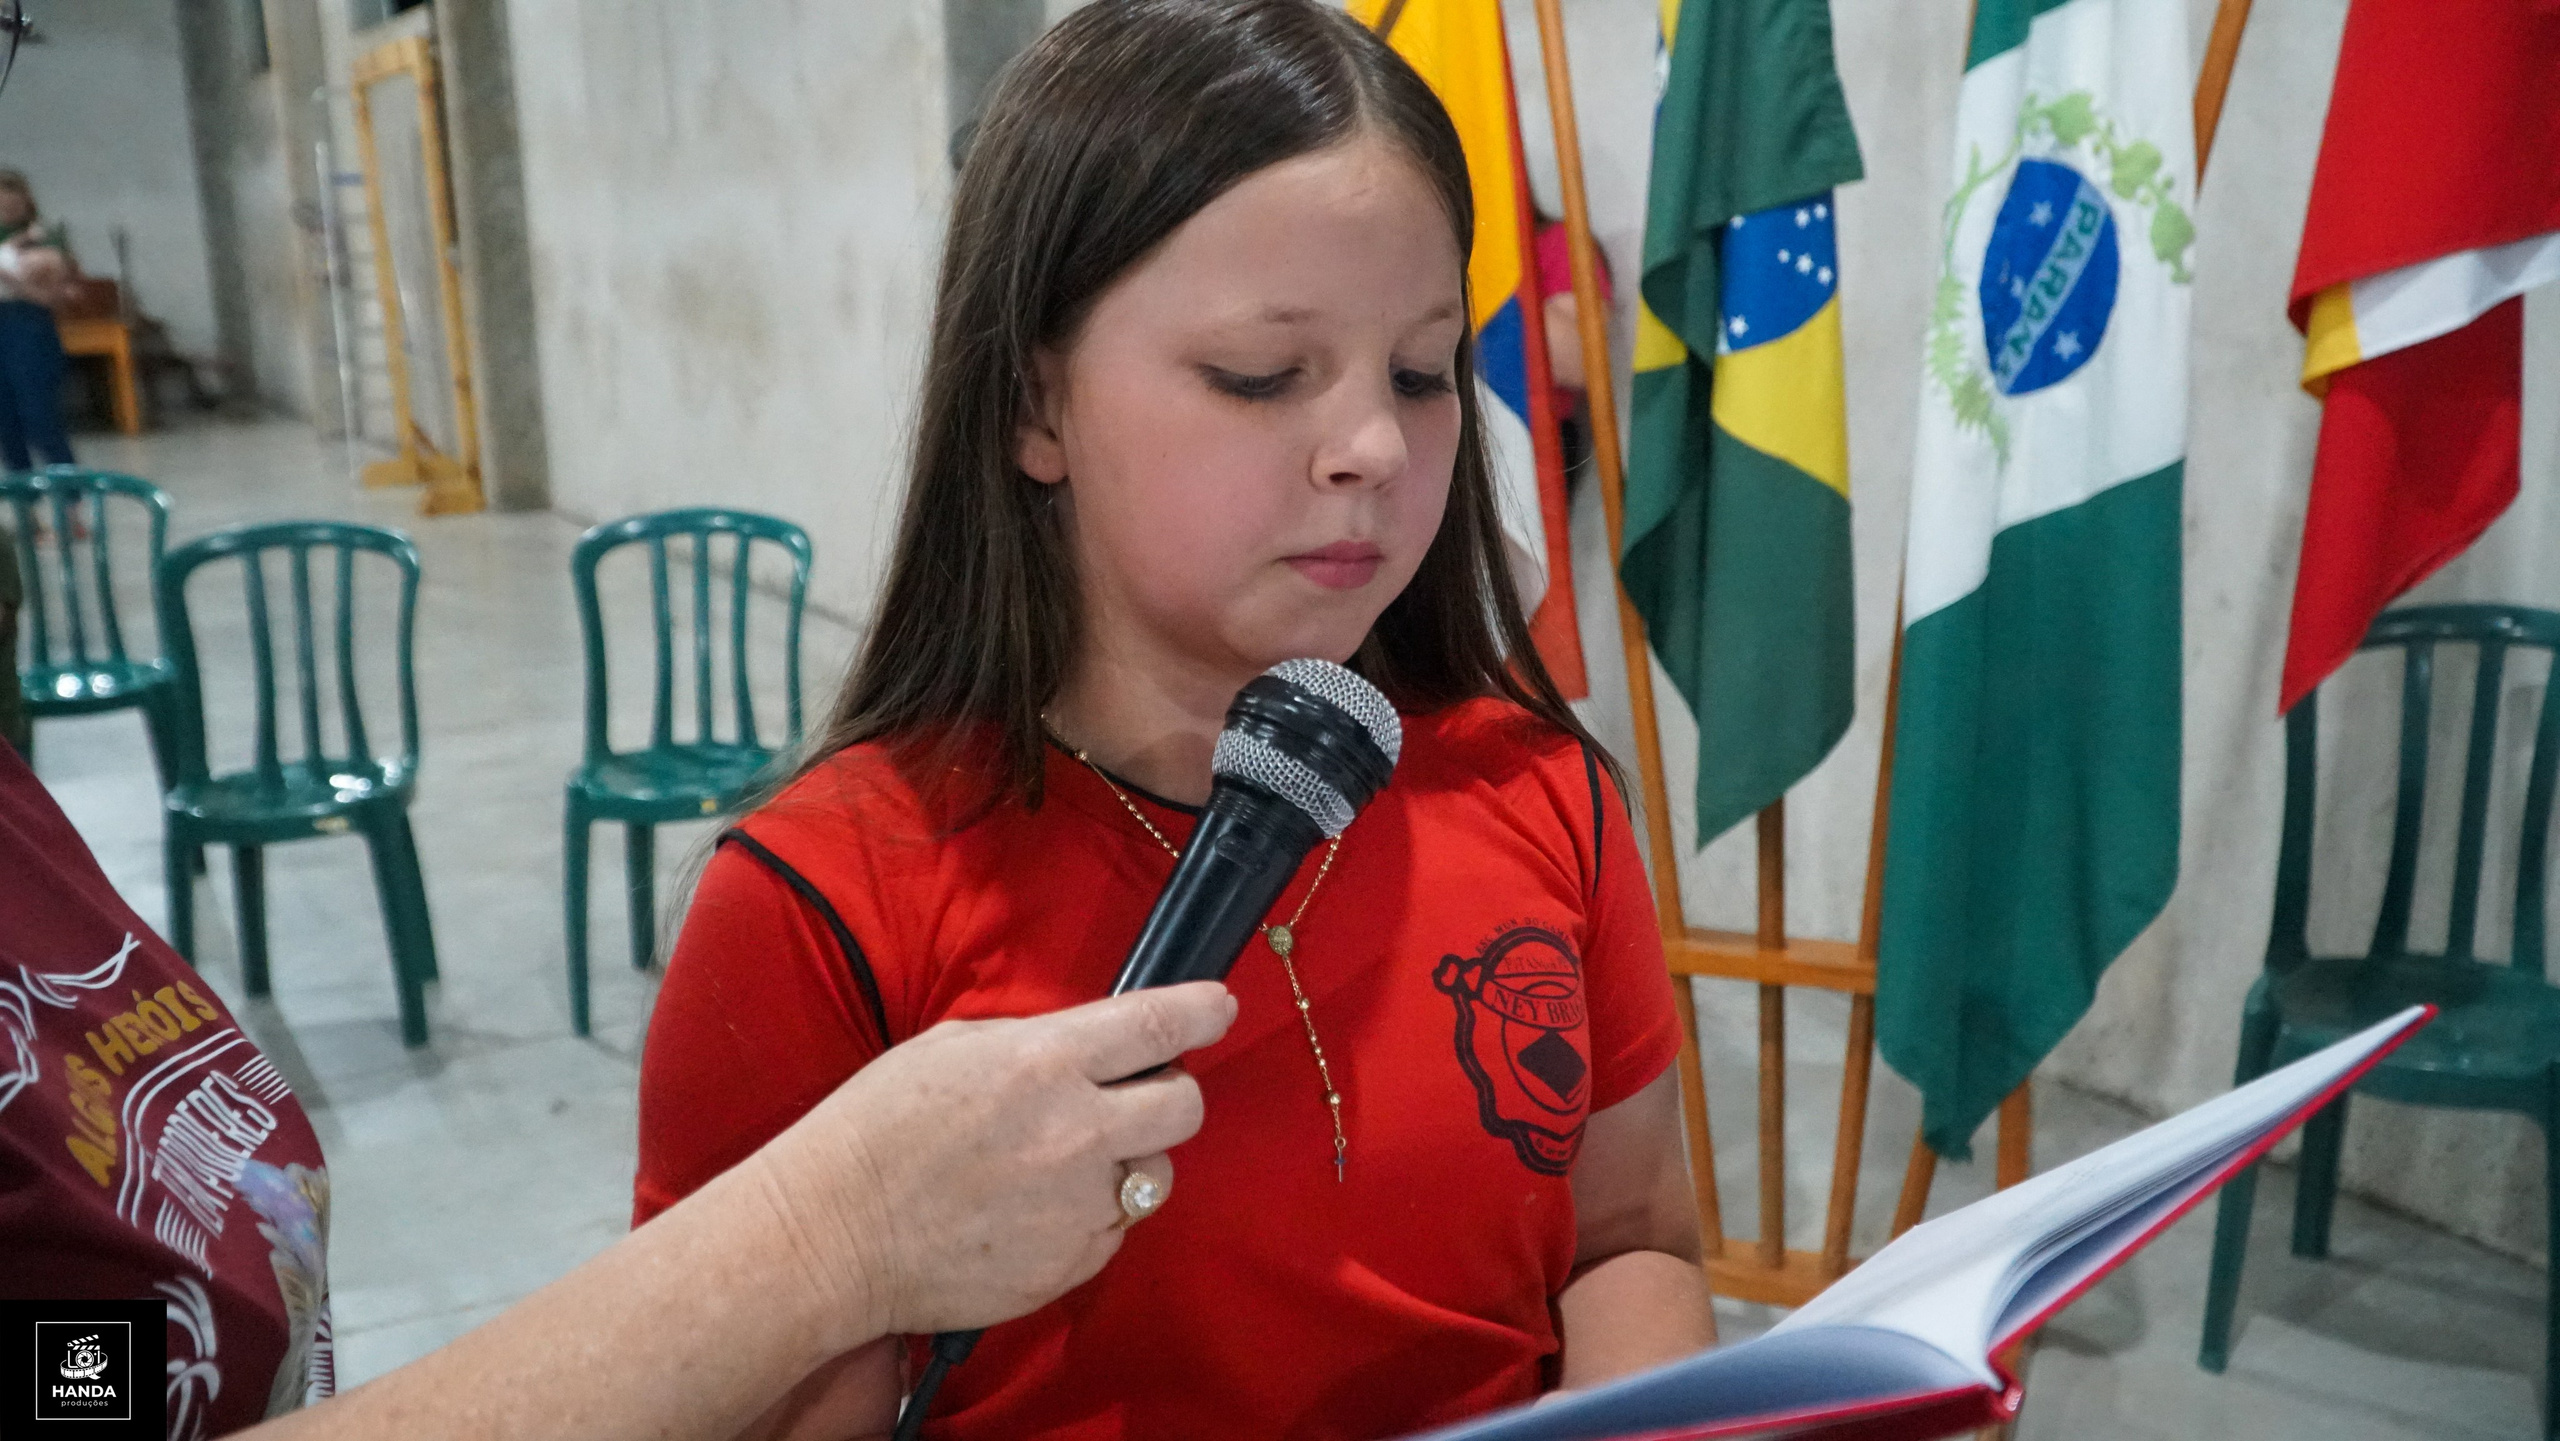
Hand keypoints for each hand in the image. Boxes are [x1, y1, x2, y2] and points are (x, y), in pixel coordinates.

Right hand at [747, 982, 1236, 1342]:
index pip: (1157, 1027)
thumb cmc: (876, 1131)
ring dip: (1127, 1160)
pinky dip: (1089, 1216)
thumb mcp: (954, 1048)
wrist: (832, 1234)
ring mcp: (1078, 1205)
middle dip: (1171, 1092)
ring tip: (1061, 1163)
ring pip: (1154, 1175)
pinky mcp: (1069, 1264)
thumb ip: (1036, 1042)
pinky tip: (1033, 1209)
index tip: (1219, 1007)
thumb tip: (1093, 1044)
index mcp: (1043, 1063)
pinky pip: (1113, 1230)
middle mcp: (1076, 1132)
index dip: (1202, 1012)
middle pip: (1184, 1107)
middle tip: (1135, 1092)